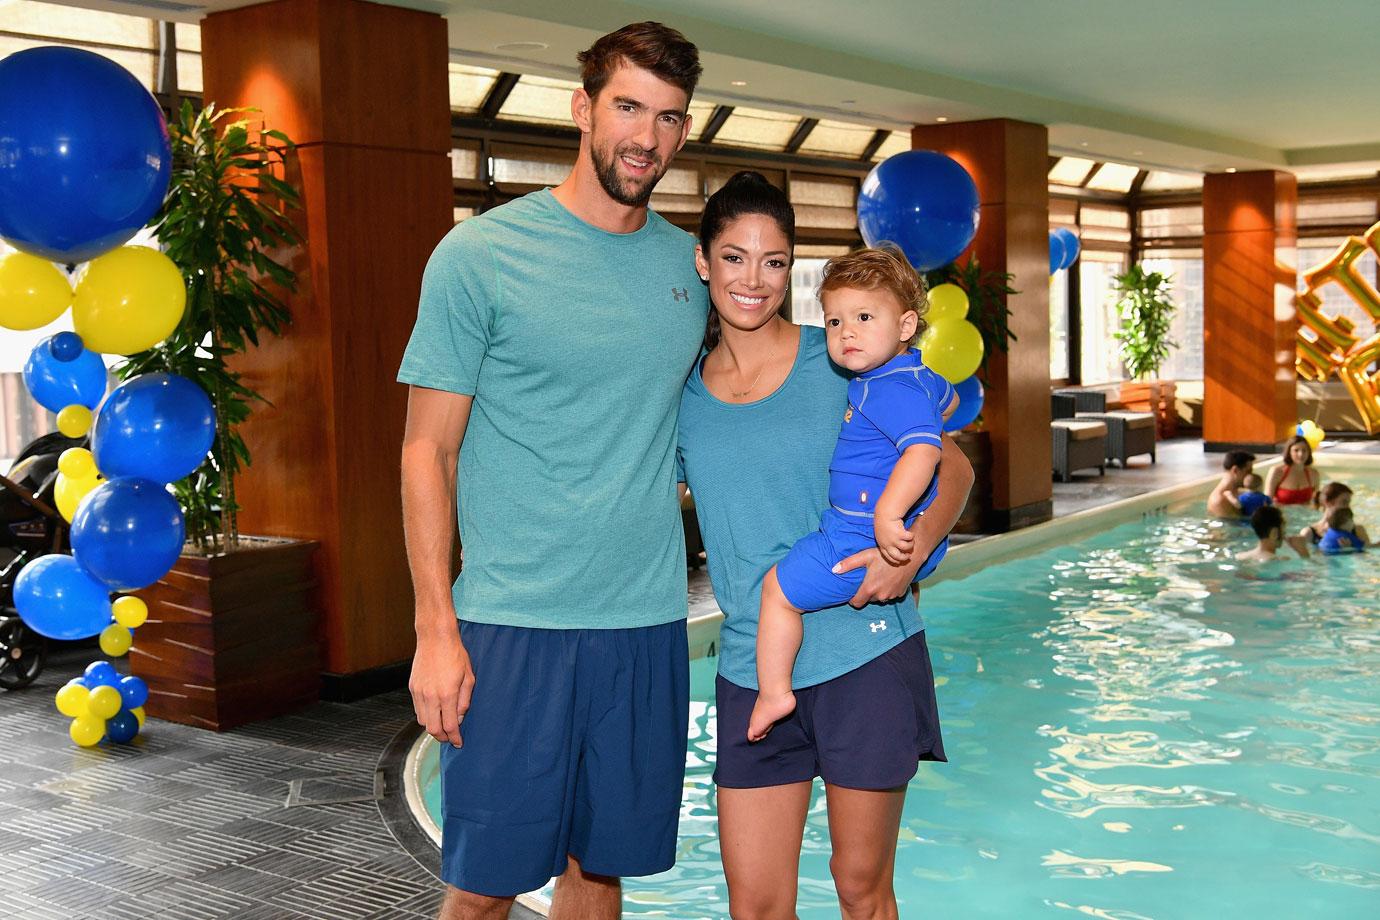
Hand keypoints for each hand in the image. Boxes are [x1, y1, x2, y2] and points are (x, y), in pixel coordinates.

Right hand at [409, 621, 474, 747]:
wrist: (435, 638)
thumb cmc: (455, 654)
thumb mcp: (469, 677)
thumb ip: (464, 700)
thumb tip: (459, 718)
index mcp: (447, 694)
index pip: (449, 726)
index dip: (454, 738)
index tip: (458, 743)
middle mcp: (431, 696)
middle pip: (433, 729)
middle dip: (442, 737)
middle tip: (450, 738)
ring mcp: (419, 692)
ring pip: (423, 721)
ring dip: (433, 727)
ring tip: (442, 726)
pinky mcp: (412, 688)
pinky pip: (417, 710)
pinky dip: (425, 716)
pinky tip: (434, 713)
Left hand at [834, 545, 920, 608]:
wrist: (909, 556)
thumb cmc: (885, 555)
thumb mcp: (865, 556)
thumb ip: (848, 564)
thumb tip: (834, 570)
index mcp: (870, 588)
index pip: (856, 603)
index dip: (853, 599)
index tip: (853, 592)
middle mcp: (881, 596)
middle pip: (868, 600)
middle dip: (866, 593)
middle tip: (867, 581)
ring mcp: (891, 596)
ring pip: (879, 599)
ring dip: (877, 592)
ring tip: (878, 579)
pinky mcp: (900, 594)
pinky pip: (890, 596)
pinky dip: (887, 590)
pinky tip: (888, 579)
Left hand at [874, 516, 913, 565]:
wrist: (885, 513)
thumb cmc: (884, 522)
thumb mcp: (882, 535)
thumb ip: (887, 542)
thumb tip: (896, 550)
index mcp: (882, 545)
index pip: (888, 557)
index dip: (895, 560)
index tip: (900, 561)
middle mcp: (887, 544)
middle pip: (897, 556)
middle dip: (904, 557)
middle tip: (909, 555)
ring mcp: (894, 539)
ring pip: (906, 547)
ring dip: (910, 544)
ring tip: (911, 541)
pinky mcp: (900, 534)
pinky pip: (910, 538)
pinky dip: (912, 535)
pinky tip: (910, 532)